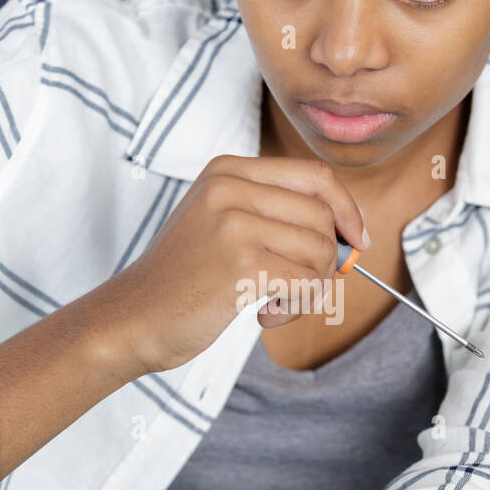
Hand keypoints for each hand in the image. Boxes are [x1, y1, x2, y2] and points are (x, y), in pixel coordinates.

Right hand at [94, 154, 367, 377]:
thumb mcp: (220, 224)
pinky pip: (306, 283)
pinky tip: (264, 315)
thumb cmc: (183, 281)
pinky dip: (297, 306)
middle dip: (324, 261)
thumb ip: (275, 214)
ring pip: (320, 251)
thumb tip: (352, 232)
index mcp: (227, 170)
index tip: (357, 239)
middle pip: (323, 216)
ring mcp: (233, 222)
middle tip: (295, 289)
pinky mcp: (240, 262)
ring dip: (310, 289)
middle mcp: (230, 187)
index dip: (346, 209)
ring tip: (274, 303)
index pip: (315, 175)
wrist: (132, 319)